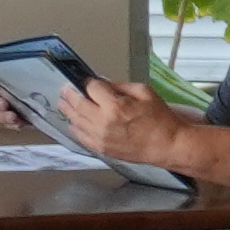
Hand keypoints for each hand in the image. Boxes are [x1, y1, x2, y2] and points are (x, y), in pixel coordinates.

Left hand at [58, 77, 177, 173]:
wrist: (167, 145)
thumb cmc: (160, 118)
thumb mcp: (145, 93)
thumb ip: (121, 86)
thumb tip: (104, 85)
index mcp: (115, 105)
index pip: (92, 88)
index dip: (90, 83)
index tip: (90, 82)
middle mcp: (103, 121)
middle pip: (77, 104)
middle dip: (70, 94)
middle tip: (65, 89)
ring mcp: (99, 136)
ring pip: (75, 120)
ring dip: (67, 110)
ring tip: (63, 103)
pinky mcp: (100, 147)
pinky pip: (80, 136)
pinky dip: (74, 127)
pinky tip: (72, 122)